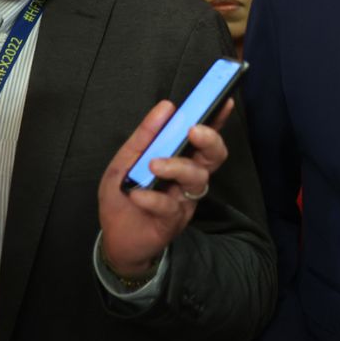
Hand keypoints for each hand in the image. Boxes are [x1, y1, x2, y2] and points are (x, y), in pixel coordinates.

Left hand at [97, 98, 233, 277]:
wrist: (115, 239)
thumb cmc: (122, 197)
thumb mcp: (124, 161)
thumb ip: (144, 136)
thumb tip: (166, 107)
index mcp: (180, 158)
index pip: (204, 136)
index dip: (217, 118)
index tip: (224, 101)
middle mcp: (188, 176)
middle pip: (214, 155)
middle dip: (210, 140)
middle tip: (194, 131)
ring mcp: (184, 199)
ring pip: (197, 177)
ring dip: (177, 166)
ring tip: (154, 164)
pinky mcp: (174, 220)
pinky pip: (170, 206)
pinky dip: (153, 198)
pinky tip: (137, 195)